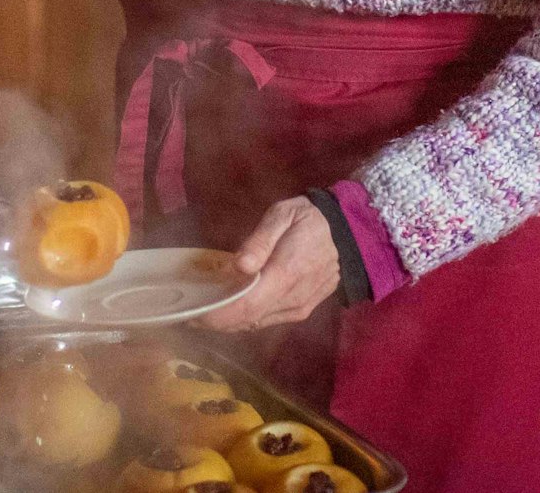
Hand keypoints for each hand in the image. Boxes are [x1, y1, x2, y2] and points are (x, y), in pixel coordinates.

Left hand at [196, 196, 339, 331]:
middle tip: (190, 313)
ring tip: (205, 310)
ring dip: (230, 322)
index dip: (216, 315)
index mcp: (285, 273)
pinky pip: (268, 320)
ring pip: (257, 324)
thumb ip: (260, 240)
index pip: (245, 306)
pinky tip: (232, 308)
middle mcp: (293, 298)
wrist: (349, 233)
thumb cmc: (309, 219)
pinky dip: (247, 319)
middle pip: (247, 320)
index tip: (191, 314)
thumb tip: (239, 265)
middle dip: (216, 321)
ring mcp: (299, 308)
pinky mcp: (302, 310)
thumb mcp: (282, 215)